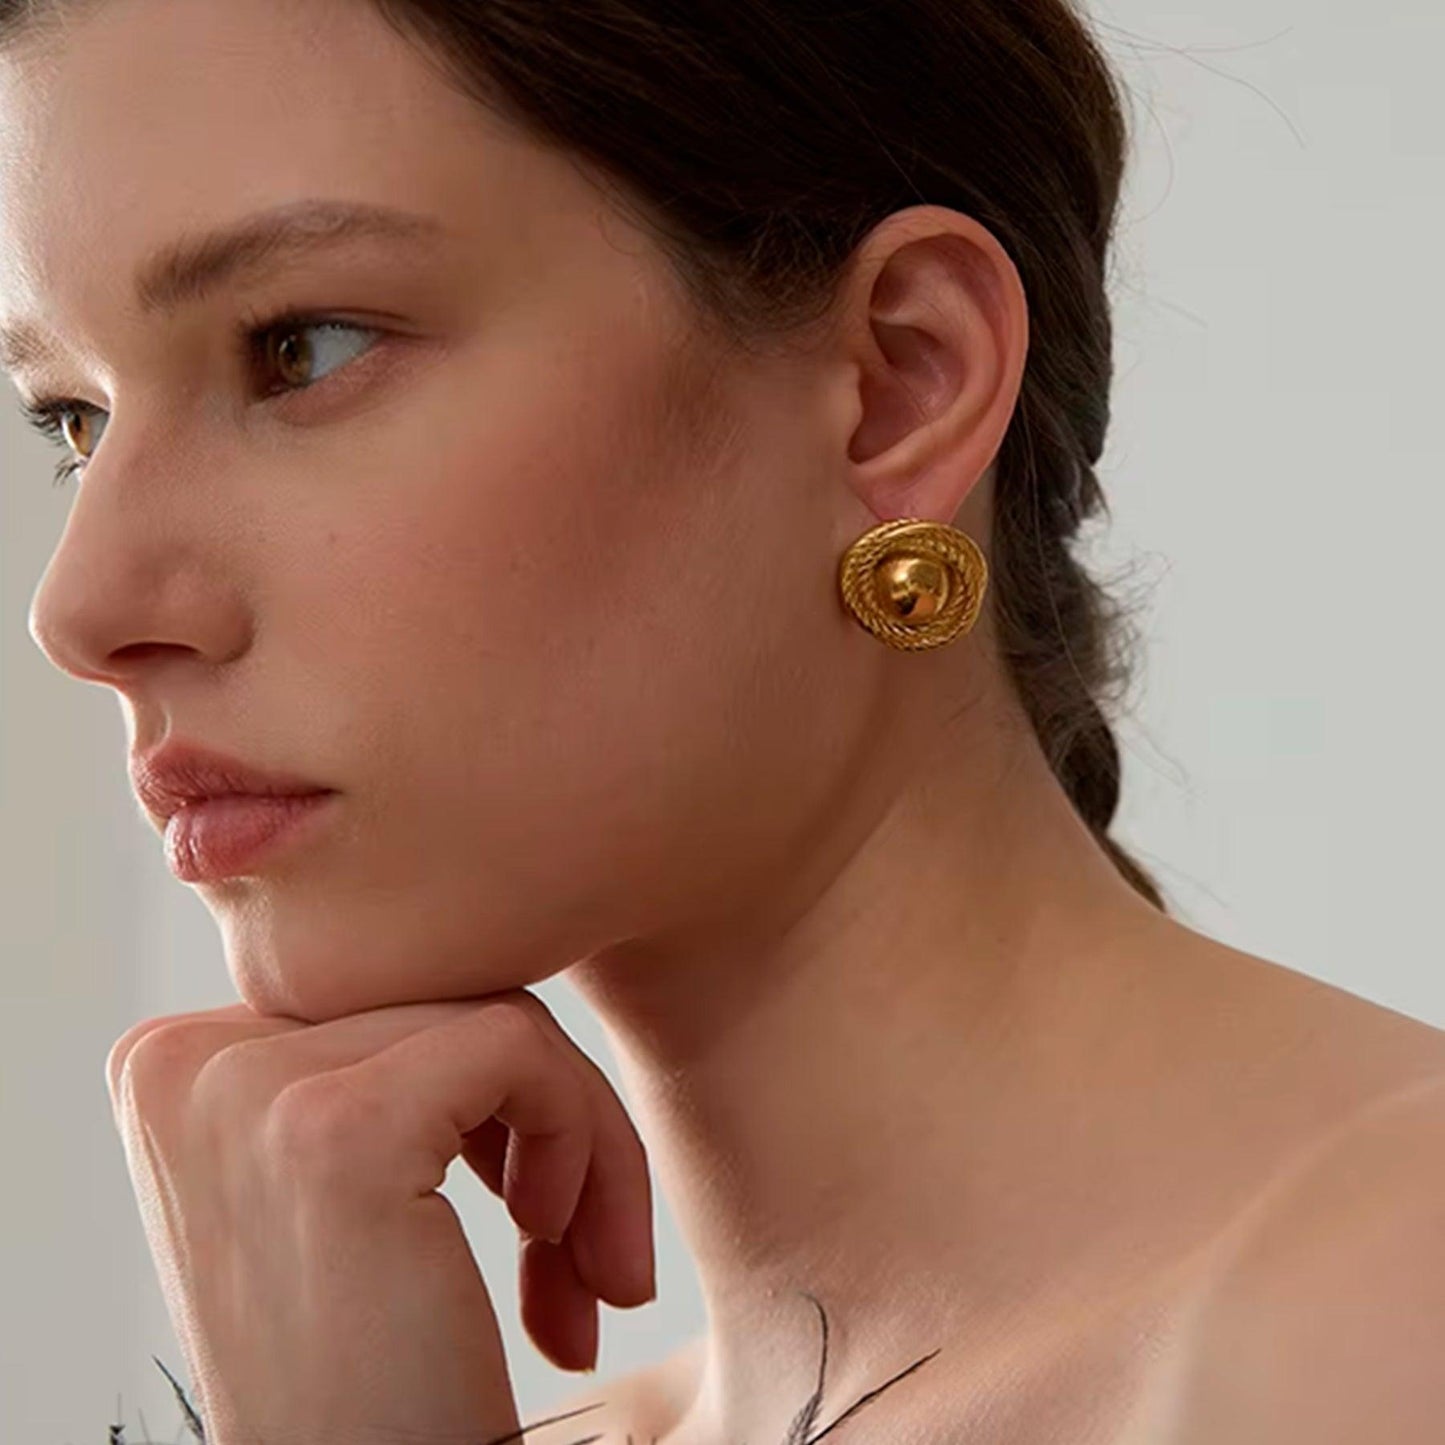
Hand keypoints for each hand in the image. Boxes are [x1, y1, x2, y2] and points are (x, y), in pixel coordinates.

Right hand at [105, 988, 655, 1444]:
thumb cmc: (373, 1379)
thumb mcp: (339, 1191)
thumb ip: (380, 1060)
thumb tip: (506, 932)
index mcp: (177, 1065)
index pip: (390, 996)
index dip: (486, 1104)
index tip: (533, 1224)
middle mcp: (184, 1060)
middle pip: (446, 997)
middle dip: (548, 1130)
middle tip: (584, 1271)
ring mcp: (246, 1087)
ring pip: (501, 1017)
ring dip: (580, 1153)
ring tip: (578, 1283)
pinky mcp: (333, 1128)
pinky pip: (521, 1045)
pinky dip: (585, 1145)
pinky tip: (569, 1272)